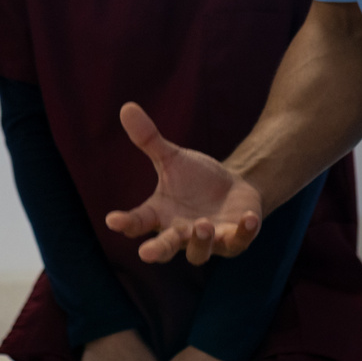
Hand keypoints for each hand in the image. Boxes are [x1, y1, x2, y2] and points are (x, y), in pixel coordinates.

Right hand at [104, 103, 263, 265]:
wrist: (232, 189)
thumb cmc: (195, 179)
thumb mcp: (172, 158)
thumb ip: (148, 139)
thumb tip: (126, 107)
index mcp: (159, 215)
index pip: (137, 222)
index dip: (125, 223)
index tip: (112, 220)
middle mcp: (180, 233)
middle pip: (164, 248)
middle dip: (157, 250)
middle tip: (146, 253)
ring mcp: (207, 241)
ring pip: (200, 252)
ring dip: (201, 241)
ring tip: (203, 224)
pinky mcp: (233, 240)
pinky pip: (237, 242)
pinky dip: (243, 232)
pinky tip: (249, 219)